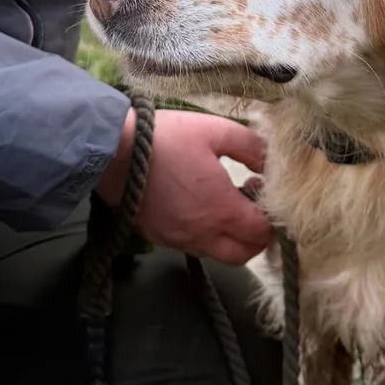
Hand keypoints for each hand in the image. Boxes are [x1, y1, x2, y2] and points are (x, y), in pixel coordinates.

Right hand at [97, 108, 271, 264]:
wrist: (112, 152)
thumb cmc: (165, 139)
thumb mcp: (215, 130)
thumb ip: (251, 147)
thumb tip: (270, 163)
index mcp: (221, 210)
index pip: (262, 233)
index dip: (272, 216)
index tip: (263, 190)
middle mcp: (202, 234)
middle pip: (244, 254)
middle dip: (256, 234)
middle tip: (252, 206)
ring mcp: (178, 239)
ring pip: (219, 254)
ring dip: (231, 236)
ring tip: (226, 203)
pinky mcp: (159, 237)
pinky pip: (193, 246)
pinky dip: (206, 235)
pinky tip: (200, 206)